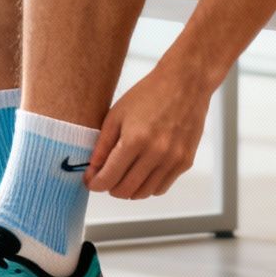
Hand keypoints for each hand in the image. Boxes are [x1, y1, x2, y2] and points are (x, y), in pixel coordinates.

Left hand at [88, 63, 216, 199]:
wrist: (185, 83)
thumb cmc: (149, 94)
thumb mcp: (116, 115)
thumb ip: (102, 146)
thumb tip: (92, 171)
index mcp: (135, 140)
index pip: (109, 178)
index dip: (95, 184)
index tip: (90, 182)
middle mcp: (156, 153)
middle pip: (125, 190)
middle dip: (110, 188)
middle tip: (105, 178)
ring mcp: (173, 160)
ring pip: (144, 193)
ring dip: (129, 190)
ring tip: (123, 176)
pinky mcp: (185, 162)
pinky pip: (161, 187)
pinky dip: (148, 186)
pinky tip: (141, 173)